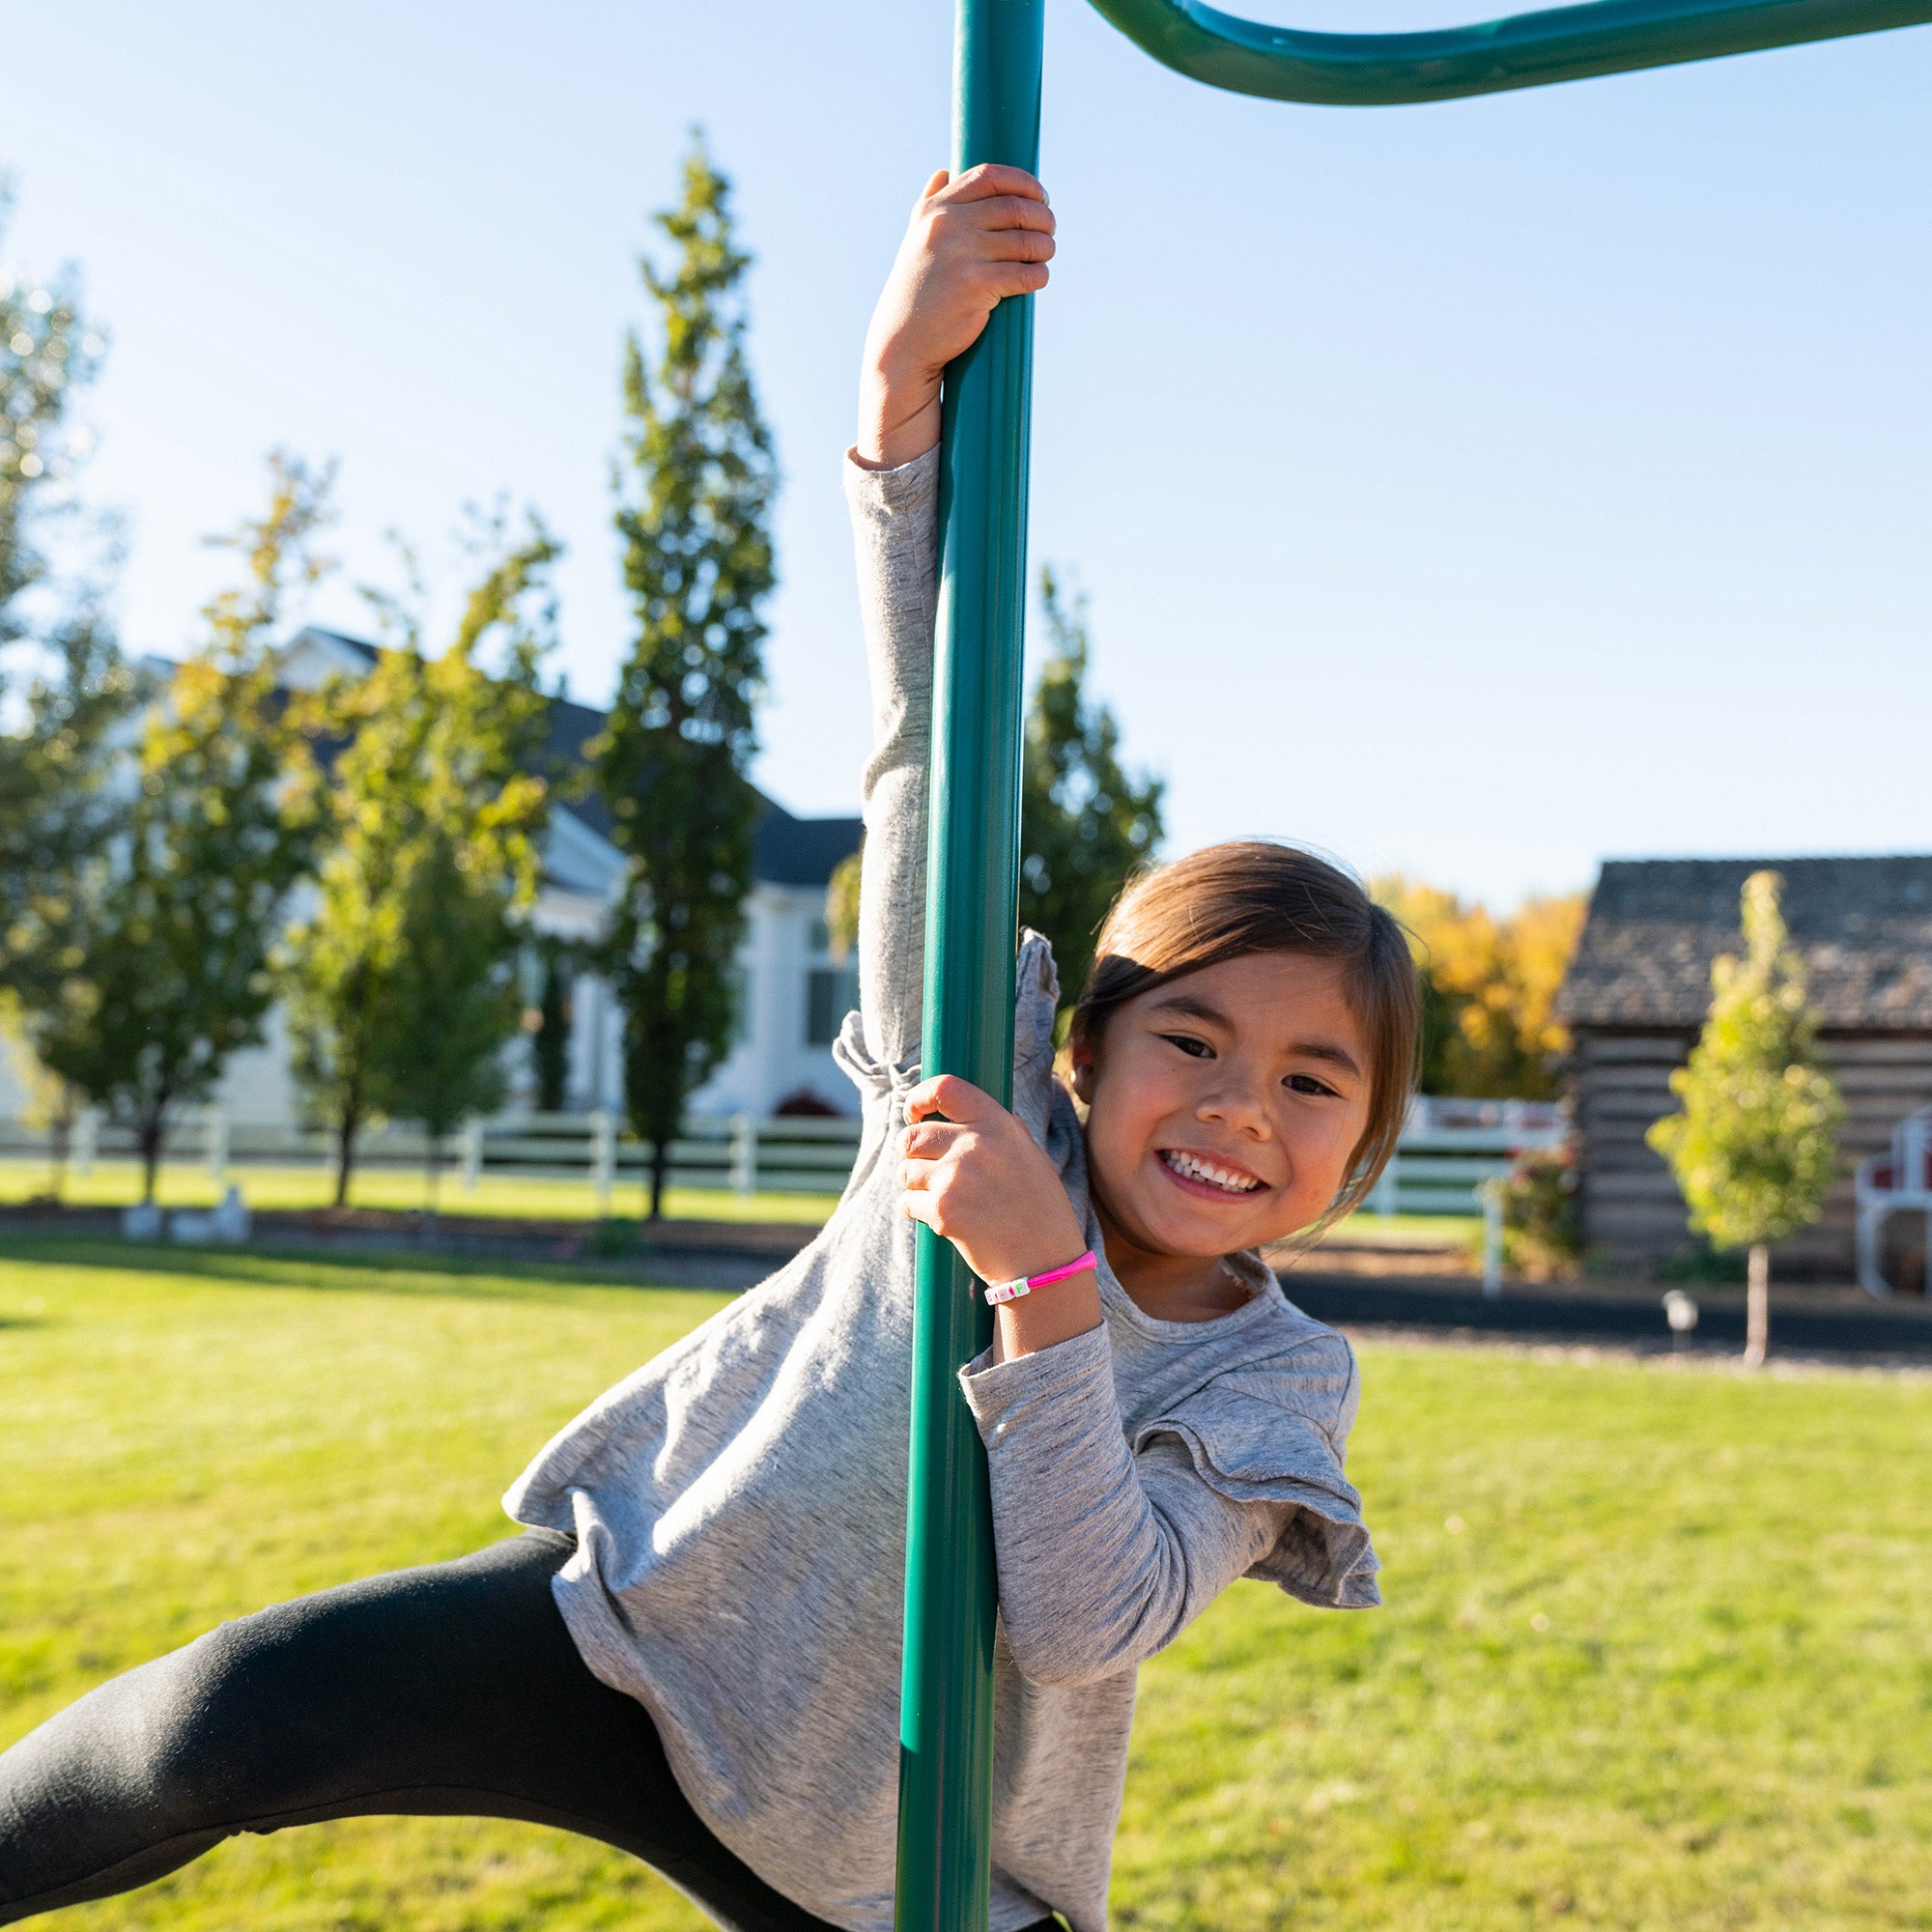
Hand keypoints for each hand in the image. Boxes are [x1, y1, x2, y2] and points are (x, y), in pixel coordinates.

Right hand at [857, 165, 1055, 469]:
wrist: (903, 342)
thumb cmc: (915, 291)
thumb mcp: (914, 239)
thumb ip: (928, 203)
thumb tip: (943, 172)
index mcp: (936, 209)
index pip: (990, 177)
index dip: (1023, 182)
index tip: (1039, 197)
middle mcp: (948, 226)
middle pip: (1014, 208)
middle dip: (1042, 217)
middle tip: (1049, 229)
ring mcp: (962, 256)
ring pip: (1025, 241)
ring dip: (1045, 247)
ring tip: (1046, 254)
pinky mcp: (976, 287)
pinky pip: (1024, 274)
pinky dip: (1038, 275)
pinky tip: (1038, 278)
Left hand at [901, 1074, 1086, 1290]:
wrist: (1043, 1261)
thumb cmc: (1038, 1208)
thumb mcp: (1029, 1153)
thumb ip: (996, 1128)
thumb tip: (957, 1108)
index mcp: (999, 1125)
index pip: (945, 1088)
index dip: (918, 1097)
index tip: (914, 1112)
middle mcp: (975, 1145)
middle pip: (912, 1135)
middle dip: (911, 1151)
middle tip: (924, 1166)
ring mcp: (955, 1177)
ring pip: (906, 1170)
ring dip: (915, 1183)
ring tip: (942, 1197)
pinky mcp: (942, 1210)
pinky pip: (907, 1202)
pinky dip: (915, 1210)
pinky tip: (940, 1219)